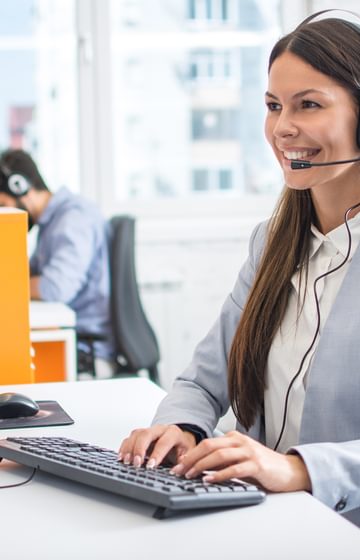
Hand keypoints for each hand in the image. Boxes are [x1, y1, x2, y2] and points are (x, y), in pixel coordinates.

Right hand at [118, 424, 196, 468]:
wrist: (179, 438)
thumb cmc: (182, 447)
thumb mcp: (188, 454)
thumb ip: (184, 462)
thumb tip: (177, 471)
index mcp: (173, 433)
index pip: (164, 442)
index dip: (157, 454)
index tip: (151, 466)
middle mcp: (160, 429)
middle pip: (146, 434)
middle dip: (140, 449)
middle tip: (137, 464)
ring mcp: (149, 431)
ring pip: (136, 434)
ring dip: (130, 448)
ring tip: (126, 461)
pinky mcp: (140, 435)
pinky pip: (129, 438)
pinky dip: (124, 447)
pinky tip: (121, 457)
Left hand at [170, 431, 310, 492]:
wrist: (289, 471)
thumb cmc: (262, 467)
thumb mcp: (239, 459)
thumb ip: (222, 460)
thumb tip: (198, 468)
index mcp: (234, 438)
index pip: (207, 443)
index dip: (190, 454)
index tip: (178, 465)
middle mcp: (240, 441)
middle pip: (210, 446)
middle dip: (191, 458)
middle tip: (178, 470)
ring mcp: (249, 452)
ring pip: (220, 455)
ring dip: (202, 466)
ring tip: (190, 475)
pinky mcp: (257, 465)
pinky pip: (234, 468)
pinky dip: (220, 474)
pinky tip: (210, 480)